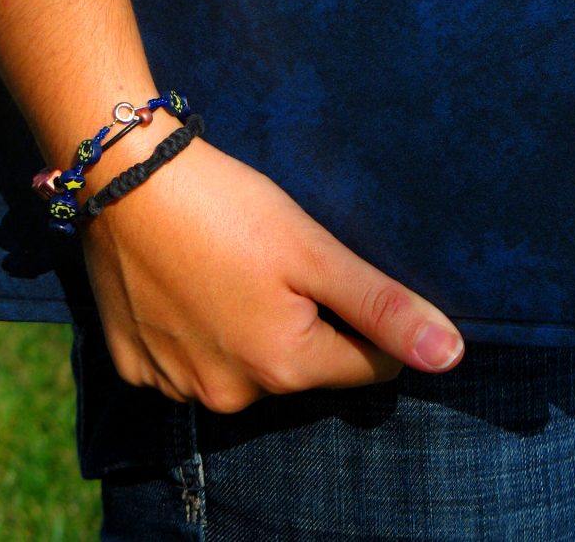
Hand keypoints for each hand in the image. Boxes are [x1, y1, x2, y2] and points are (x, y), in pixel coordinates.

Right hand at [81, 134, 464, 411]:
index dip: (369, 319)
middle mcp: (231, 395)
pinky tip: (189, 283)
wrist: (123, 178)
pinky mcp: (135, 366)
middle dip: (307, 322)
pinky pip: (190, 361)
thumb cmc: (226, 207)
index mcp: (284, 366)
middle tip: (277, 261)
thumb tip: (451, 356)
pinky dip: (199, 330)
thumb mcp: (313, 250)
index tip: (340, 274)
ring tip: (231, 266)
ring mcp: (176, 386)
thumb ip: (382, 307)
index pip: (369, 366)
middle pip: (304, 366)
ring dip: (251, 327)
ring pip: (247, 365)